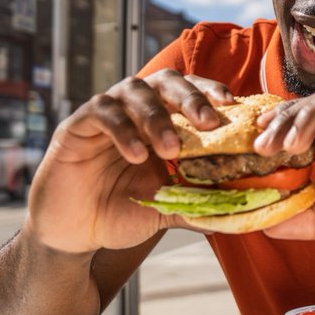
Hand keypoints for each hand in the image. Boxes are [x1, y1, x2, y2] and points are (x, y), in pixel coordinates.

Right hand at [24, 70, 234, 254]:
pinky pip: (102, 112)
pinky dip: (123, 130)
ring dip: (156, 116)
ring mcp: (107, 114)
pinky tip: (137, 154)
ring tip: (170, 150)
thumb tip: (240, 209)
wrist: (75, 234)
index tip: (232, 106)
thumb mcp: (166, 208)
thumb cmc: (121, 213)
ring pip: (134, 90)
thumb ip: (198, 203)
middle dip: (191, 97)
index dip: (211, 92)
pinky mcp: (77, 126)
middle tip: (208, 122)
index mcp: (162, 122)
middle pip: (166, 81)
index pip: (191, 92)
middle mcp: (136, 110)